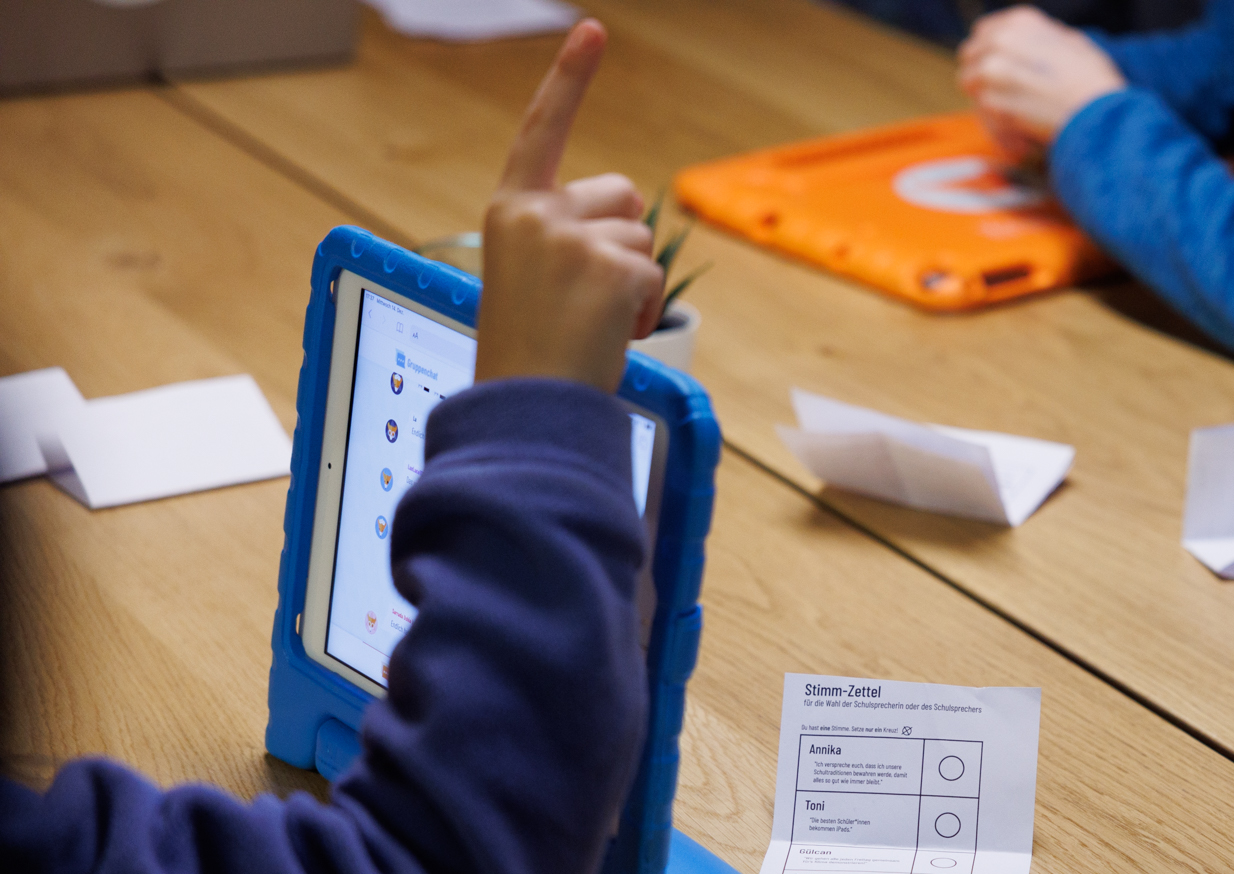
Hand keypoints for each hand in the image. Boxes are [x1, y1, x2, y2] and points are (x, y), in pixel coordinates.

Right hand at [476, 20, 664, 392]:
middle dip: (624, 240)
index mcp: (510, 211)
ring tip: (591, 325)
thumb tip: (632, 215)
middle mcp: (538, 214)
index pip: (543, 131)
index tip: (593, 31)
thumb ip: (564, 236)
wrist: (525, 407)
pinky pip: (654, 279)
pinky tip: (608, 338)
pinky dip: (643, 313)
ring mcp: (573, 238)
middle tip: (587, 297)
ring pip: (643, 241)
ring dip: (634, 285)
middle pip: (623, 195)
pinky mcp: (610, 268)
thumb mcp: (529, 277)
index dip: (569, 79)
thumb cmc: (529, 354)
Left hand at [957, 6, 1125, 154]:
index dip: (988, 52)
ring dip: (987, 100)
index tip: (997, 69)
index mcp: (1021, 22)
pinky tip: (1019, 136)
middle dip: (981, 74)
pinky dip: (997, 128)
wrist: (1099, 117)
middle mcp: (1002, 39)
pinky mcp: (991, 102)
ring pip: (970, 84)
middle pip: (970, 55)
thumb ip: (1043, 39)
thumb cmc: (1094, 84)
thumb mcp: (1072, 43)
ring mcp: (993, 70)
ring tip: (1012, 116)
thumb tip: (1030, 44)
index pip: (983, 32)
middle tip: (1001, 95)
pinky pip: (981, 113)